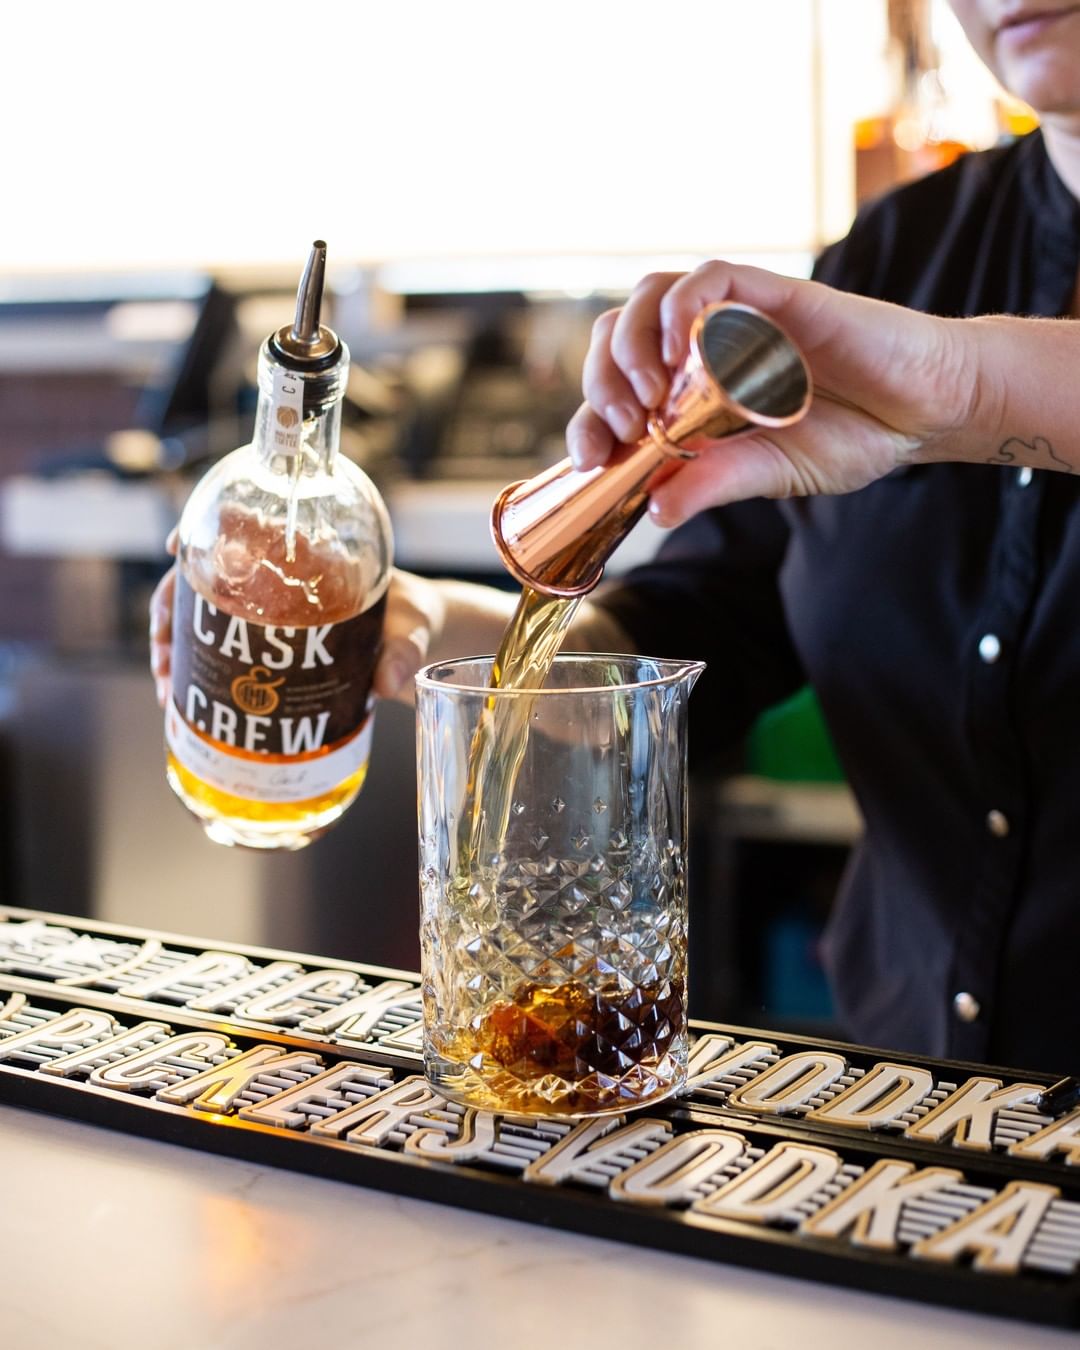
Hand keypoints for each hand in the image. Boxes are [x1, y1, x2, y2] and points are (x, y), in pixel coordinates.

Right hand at [150, 554, 454, 709]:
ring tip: (168, 685)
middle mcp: (278, 580)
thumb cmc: (417, 617)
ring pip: (201, 618)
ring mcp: (268, 613)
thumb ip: (405, 651)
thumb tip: (388, 681)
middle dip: (171, 610)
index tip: (176, 547)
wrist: (422, 639)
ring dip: (174, 646)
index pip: (243, 529)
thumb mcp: (415, 627)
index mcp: (309, 556)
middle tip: (165, 653)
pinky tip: (181, 697)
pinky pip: (220, 651)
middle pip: (205, 580)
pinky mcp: (268, 646)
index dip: (202, 532)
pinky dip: (195, 672)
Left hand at [566, 262, 975, 525]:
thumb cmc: (852, 435)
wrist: (923, 410)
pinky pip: (710, 279)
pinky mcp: (771, 294)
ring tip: (647, 399)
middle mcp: (702, 347)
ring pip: (649, 297)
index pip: (615, 390)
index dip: (588, 419)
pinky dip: (682, 309)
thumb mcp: (772, 474)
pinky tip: (682, 351)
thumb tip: (656, 513)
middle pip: (617, 335)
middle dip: (599, 381)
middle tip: (618, 427)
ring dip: (631, 345)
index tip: (590, 458)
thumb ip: (714, 482)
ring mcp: (733, 317)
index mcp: (691, 392)